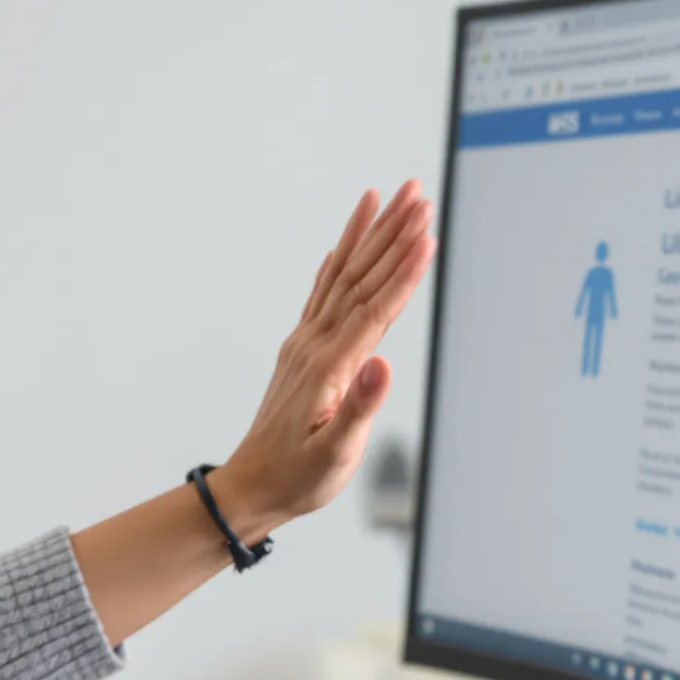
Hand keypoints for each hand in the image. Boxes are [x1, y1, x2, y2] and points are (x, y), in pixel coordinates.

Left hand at [208, 181, 434, 539]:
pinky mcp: (302, 350)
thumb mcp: (335, 454)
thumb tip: (382, 365)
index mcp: (329, 366)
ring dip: (368, 236)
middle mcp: (314, 345)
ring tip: (388, 196)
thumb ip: (360, 408)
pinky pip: (322, 293)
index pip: (374, 309)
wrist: (251, 487)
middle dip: (392, 233)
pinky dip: (336, 262)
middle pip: (360, 278)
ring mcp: (305, 343)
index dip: (403, 272)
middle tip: (419, 193)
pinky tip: (344, 242)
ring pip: (342, 276)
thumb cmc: (297, 478)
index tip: (427, 235)